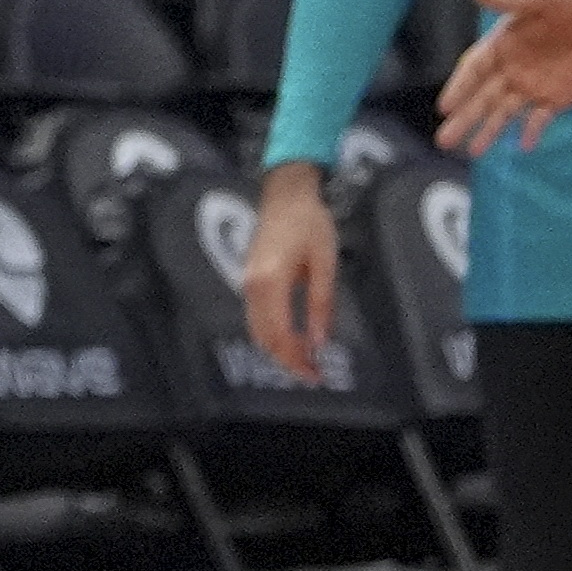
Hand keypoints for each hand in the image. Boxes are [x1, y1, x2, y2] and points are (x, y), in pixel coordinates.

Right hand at [240, 162, 343, 386]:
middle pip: (264, 339)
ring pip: (257, 331)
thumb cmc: (309, 222)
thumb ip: (320, 303)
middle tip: (312, 375)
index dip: (297, 359)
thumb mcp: (325, 262)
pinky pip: (256, 319)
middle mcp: (252, 287)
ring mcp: (246, 284)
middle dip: (287, 361)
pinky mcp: (249, 282)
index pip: (280, 335)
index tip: (317, 373)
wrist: (285, 195)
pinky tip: (292, 340)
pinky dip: (272, 336)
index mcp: (270, 282)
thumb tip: (319, 341)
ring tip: (304, 362)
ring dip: (279, 351)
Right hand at [439, 0, 571, 154]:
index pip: (473, 70)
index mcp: (502, 45)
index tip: (445, 107)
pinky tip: (524, 146)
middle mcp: (511, 70)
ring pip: (504, 113)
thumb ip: (510, 0)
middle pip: (482, 98)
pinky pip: (540, 119)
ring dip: (489, 132)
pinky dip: (532, 132)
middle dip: (464, 119)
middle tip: (444, 141)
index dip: (459, 88)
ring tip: (473, 152)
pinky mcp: (557, 99)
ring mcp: (533, 87)